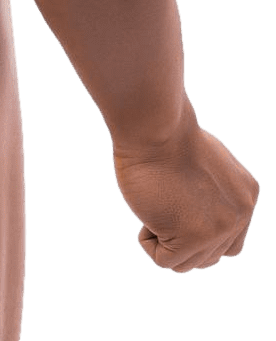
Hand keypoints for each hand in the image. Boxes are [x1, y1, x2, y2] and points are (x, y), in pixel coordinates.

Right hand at [112, 114, 260, 272]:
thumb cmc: (165, 135)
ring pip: (189, 264)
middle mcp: (241, 216)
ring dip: (165, 241)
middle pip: (210, 257)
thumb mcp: (204, 163)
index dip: (195, 229)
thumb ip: (211, 193)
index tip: (174, 202)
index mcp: (246, 196)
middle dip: (180, 238)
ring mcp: (220, 229)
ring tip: (154, 207)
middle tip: (162, 203)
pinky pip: (166, 261)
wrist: (156, 127)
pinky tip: (147, 213)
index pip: (228, 240)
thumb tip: (197, 211)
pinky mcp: (193, 237)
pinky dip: (148, 242)